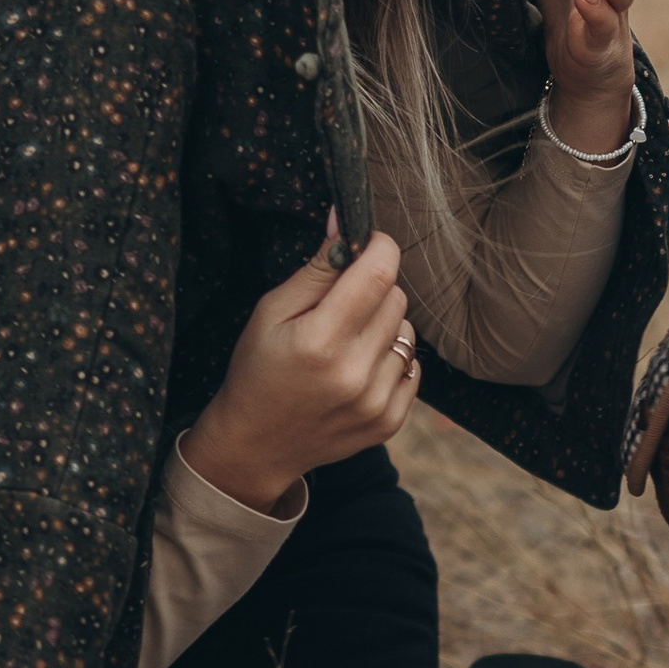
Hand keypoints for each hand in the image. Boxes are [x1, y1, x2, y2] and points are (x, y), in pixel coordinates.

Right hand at [181, 221, 419, 514]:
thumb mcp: (271, 312)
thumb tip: (345, 221)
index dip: (379, 247)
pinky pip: (413, 366)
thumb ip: (316, 269)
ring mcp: (376, 402)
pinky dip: (391, 359)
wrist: (256, 445)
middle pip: (397, 297)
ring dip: (383, 325)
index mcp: (320, 342)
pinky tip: (358, 369)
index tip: (366, 245)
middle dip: (374, 287)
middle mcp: (354, 374)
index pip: (379, 273)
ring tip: (347, 342)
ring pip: (408, 330)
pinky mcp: (390, 421)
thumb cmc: (258, 370)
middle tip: (341, 305)